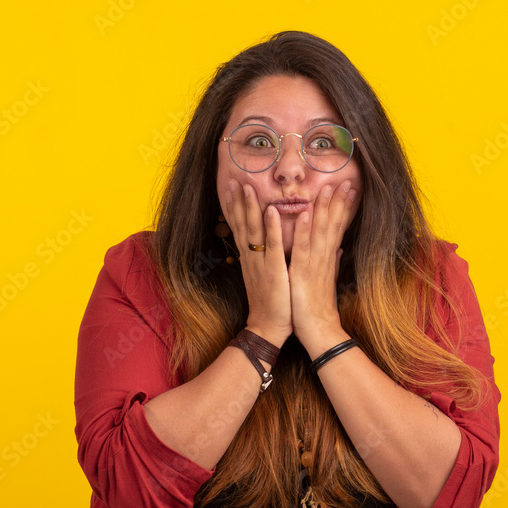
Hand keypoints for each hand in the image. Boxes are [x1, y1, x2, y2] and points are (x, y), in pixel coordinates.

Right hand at [220, 179, 291, 347]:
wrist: (268, 329)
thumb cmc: (273, 305)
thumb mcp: (268, 279)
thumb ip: (269, 261)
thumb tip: (273, 248)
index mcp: (251, 260)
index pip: (241, 229)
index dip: (236, 208)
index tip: (232, 189)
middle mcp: (252, 258)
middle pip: (242, 224)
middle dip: (239, 201)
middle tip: (235, 179)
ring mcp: (261, 263)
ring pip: (254, 230)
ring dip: (251, 207)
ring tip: (248, 186)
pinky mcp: (274, 270)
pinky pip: (272, 245)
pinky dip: (272, 226)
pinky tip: (270, 210)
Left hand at [288, 180, 357, 357]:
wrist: (318, 331)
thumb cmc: (318, 308)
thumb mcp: (326, 281)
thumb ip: (332, 262)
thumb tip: (339, 247)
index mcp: (327, 259)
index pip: (337, 228)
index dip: (343, 208)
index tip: (349, 188)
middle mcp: (324, 259)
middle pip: (333, 225)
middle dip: (339, 202)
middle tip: (345, 180)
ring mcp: (314, 266)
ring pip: (320, 232)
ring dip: (324, 210)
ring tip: (328, 188)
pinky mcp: (302, 275)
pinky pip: (302, 250)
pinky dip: (303, 232)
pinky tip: (304, 214)